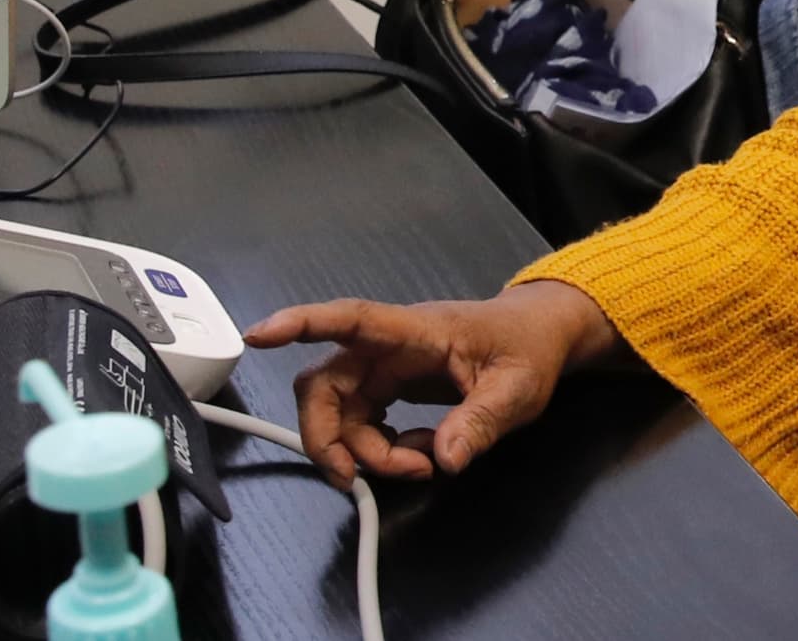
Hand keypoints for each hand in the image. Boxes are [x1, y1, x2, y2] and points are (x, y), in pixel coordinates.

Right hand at [244, 281, 618, 487]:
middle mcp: (388, 347)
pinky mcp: (388, 388)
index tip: (259, 335)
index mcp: (415, 331)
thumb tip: (445, 458)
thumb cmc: (528, 348)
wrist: (539, 338)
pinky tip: (417, 454)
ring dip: (360, 451)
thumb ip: (481, 421)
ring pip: (338, 412)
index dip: (301, 324)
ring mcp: (384, 368)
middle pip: (325, 386)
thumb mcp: (518, 389)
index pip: (351, 320)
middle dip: (326, 436)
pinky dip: (377, 448)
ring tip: (417, 466)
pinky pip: (360, 422)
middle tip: (354, 478)